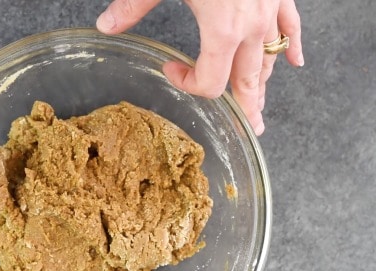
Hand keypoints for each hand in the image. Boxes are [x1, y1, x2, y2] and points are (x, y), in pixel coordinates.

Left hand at [96, 0, 303, 134]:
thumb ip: (132, 6)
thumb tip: (106, 26)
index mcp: (224, 30)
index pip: (211, 82)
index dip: (188, 84)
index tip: (170, 69)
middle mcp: (253, 27)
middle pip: (249, 81)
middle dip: (246, 106)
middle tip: (247, 129)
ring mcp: (270, 10)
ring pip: (271, 59)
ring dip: (264, 83)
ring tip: (260, 105)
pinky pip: (291, 26)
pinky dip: (290, 45)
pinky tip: (295, 61)